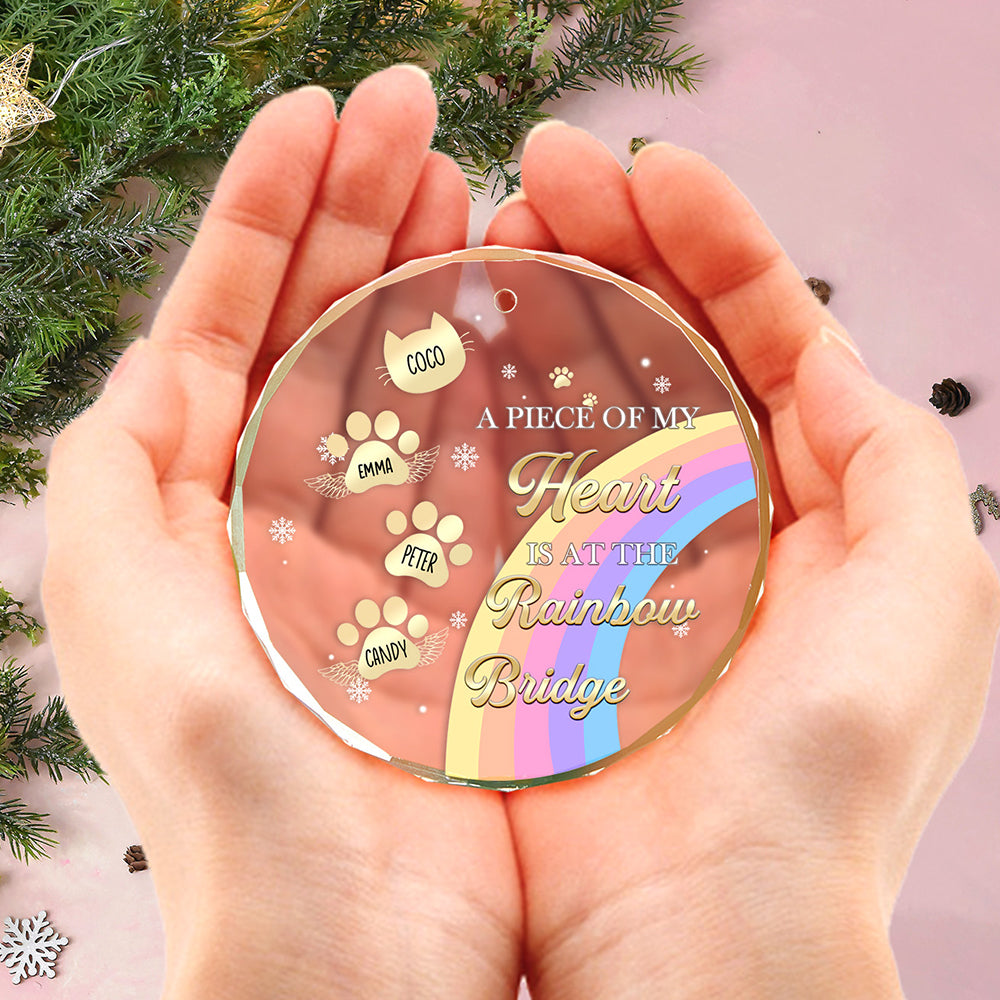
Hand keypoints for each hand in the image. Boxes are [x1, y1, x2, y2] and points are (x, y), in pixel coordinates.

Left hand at [43, 67, 520, 999]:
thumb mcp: (125, 612)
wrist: (354, 941)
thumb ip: (118, 476)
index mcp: (191, 507)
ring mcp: (380, 542)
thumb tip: (159, 362)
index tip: (324, 115)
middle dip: (358, 214)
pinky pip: (474, 456)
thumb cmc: (236, 791)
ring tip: (468, 184)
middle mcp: (281, 514)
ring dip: (428, 275)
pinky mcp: (462, 583)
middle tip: (420, 112)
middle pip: (317, 328)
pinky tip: (514, 306)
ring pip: (404, 378)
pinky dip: (490, 376)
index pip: (225, 320)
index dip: (269, 210)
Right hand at [485, 122, 999, 997]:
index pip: (757, 333)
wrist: (702, 926)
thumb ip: (888, 453)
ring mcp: (601, 549)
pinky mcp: (524, 598)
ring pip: (569, 397)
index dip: (710, 242)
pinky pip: (501, 480)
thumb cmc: (823, 770)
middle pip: (653, 346)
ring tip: (490, 232)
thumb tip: (820, 347)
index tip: (647, 171)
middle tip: (541, 176)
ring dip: (540, 306)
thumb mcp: (924, 587)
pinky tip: (453, 340)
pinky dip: (481, 406)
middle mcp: (698, 512)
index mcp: (799, 498)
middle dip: (609, 246)